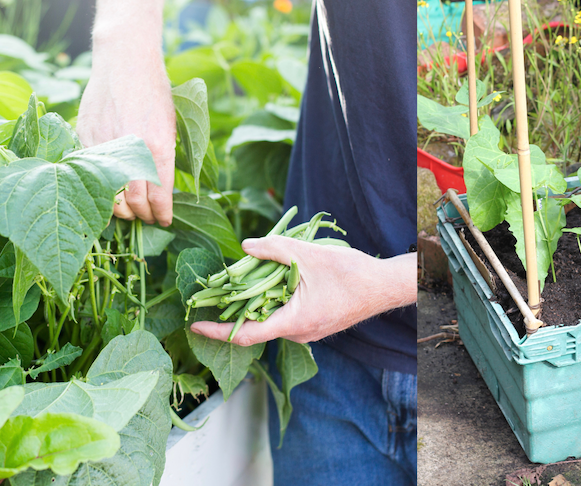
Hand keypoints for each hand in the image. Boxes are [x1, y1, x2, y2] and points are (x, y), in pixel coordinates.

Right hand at [78, 0, 174, 226]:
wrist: (125, 62)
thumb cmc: (155, 94)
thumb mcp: (170, 126)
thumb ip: (164, 159)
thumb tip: (162, 192)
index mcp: (157, 146)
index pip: (159, 195)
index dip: (162, 214)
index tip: (164, 221)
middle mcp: (131, 149)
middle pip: (134, 202)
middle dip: (143, 216)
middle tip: (147, 218)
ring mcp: (104, 145)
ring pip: (109, 194)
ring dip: (121, 209)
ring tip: (130, 210)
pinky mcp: (85, 138)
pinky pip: (90, 174)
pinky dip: (100, 188)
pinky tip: (109, 191)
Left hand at [190, 236, 415, 345]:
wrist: (385, 286)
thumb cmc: (352, 273)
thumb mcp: (310, 255)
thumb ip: (274, 249)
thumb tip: (245, 246)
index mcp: (294, 322)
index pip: (246, 334)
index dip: (217, 331)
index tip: (195, 326)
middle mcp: (299, 333)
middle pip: (257, 325)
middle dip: (234, 308)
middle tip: (216, 290)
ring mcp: (308, 331)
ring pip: (272, 319)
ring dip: (257, 302)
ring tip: (244, 280)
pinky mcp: (315, 324)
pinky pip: (286, 317)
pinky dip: (274, 302)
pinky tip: (273, 281)